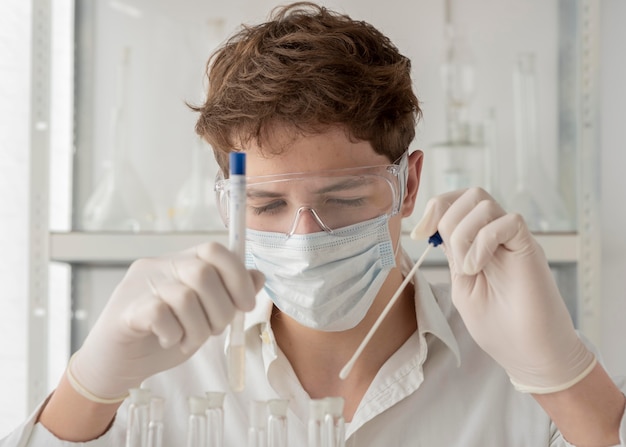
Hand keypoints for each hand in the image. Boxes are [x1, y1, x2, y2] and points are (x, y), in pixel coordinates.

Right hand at [68, 242, 264, 400]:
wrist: (115, 363)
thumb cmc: (163, 335)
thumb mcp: (205, 315)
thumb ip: (229, 295)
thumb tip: (258, 277)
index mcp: (181, 262)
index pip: (215, 249)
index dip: (238, 276)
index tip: (246, 304)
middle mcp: (159, 266)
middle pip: (204, 272)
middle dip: (221, 309)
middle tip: (214, 330)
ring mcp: (139, 286)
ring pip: (185, 296)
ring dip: (198, 328)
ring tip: (189, 341)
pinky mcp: (125, 310)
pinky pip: (160, 314)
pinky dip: (174, 333)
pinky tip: (170, 341)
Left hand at [411, 188, 594, 393]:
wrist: (530, 353)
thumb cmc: (499, 327)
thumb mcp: (463, 287)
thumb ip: (452, 256)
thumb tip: (438, 229)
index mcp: (477, 244)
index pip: (456, 204)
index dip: (434, 210)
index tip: (419, 234)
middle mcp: (496, 236)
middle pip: (469, 195)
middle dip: (446, 217)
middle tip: (447, 253)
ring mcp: (513, 240)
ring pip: (483, 203)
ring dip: (464, 234)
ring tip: (468, 268)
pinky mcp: (530, 247)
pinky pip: (507, 221)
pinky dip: (484, 239)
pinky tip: (479, 266)